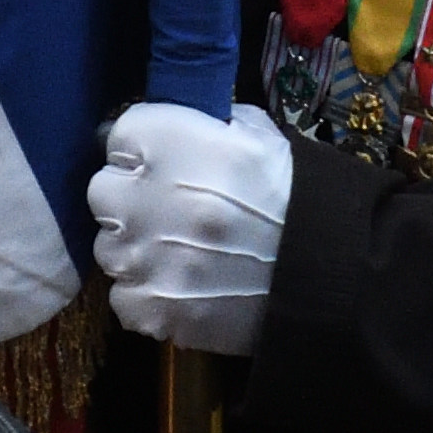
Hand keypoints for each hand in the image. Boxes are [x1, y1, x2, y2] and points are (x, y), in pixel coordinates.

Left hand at [87, 99, 291, 353]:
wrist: (329, 271)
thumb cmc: (296, 195)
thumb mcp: (258, 136)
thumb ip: (208, 126)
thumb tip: (180, 128)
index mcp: (168, 141)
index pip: (120, 136)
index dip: (145, 150)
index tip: (165, 162)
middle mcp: (144, 195)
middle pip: (103, 192)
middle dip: (132, 199)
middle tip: (169, 209)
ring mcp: (142, 256)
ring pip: (109, 247)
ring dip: (138, 248)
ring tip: (182, 254)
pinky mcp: (151, 306)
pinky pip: (124, 298)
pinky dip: (147, 296)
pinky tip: (183, 288)